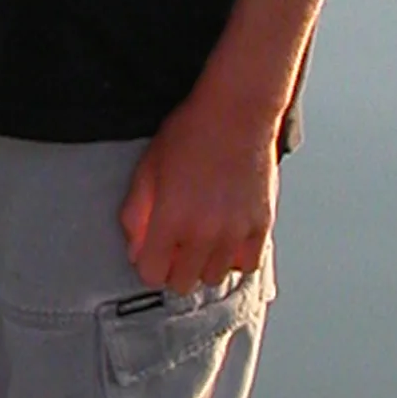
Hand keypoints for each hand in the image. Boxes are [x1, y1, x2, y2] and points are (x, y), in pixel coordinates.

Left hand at [119, 89, 277, 293]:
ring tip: (199, 242)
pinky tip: (225, 240)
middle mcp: (205, 233)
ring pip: (215, 277)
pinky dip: (235, 259)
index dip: (147, 267)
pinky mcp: (261, 225)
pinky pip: (248, 264)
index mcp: (171, 219)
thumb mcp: (147, 170)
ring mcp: (236, 232)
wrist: (236, 114)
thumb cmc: (190, 135)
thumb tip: (135, 249)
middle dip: (172, 270)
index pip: (153, 275)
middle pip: (183, 283)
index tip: (150, 255)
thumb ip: (136, 215)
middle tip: (173, 249)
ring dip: (203, 265)